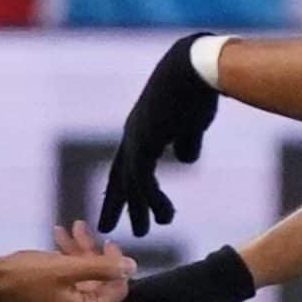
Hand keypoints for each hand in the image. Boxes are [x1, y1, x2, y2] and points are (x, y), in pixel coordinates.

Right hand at [0, 243, 132, 301]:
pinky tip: (54, 246)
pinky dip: (62, 269)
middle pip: (95, 286)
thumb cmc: (23, 277)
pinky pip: (63, 291)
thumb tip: (132, 268)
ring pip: (78, 285)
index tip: (109, 242)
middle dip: (90, 255)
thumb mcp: (67, 268)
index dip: (116, 265)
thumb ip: (103, 267)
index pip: (115, 291)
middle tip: (81, 230)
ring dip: (74, 257)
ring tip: (63, 231)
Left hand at [99, 33, 222, 236]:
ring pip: (131, 183)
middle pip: (118, 176)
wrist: (196, 67)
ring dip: (138, 210)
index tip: (123, 206)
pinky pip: (145, 182)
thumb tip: (185, 160)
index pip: (126, 164)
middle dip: (115, 203)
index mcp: (142, 129)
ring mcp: (136, 139)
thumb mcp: (192, 123)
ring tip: (142, 234)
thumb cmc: (197, 89)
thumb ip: (186, 143)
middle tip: (103, 228)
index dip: (124, 186)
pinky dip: (155, 202)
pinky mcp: (145, 143)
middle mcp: (133, 135)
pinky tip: (166, 217)